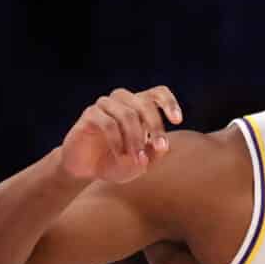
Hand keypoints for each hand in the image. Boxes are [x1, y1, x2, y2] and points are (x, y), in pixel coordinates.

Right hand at [60, 85, 182, 183]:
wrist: (86, 170)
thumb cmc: (116, 162)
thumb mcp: (140, 163)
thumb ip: (153, 154)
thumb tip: (162, 146)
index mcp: (139, 107)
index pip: (157, 93)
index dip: (169, 102)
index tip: (178, 120)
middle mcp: (122, 101)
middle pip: (144, 103)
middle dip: (156, 126)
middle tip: (161, 148)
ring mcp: (104, 106)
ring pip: (127, 114)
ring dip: (136, 139)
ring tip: (139, 160)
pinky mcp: (89, 115)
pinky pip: (108, 123)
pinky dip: (118, 142)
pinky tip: (121, 156)